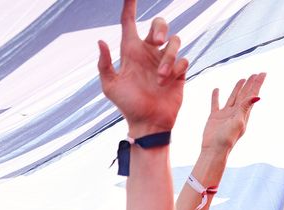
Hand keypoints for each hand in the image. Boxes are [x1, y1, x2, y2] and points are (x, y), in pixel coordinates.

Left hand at [97, 0, 186, 135]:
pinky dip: (176, 68)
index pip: (129, 22)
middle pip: (160, 24)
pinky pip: (183, 59)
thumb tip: (100, 41)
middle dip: (161, 27)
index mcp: (131, 52)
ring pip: (174, 41)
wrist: (147, 123)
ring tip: (160, 77)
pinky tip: (168, 81)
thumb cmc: (127, 106)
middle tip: (157, 41)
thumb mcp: (110, 86)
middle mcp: (149, 53)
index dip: (130, 6)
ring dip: (168, 57)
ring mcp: (165, 61)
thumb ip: (104, 64)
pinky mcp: (179, 72)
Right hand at [201, 74, 263, 151]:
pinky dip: (216, 96)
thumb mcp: (238, 122)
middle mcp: (236, 113)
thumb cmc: (227, 139)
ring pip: (233, 97)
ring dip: (237, 88)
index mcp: (244, 114)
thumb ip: (245, 108)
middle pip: (244, 95)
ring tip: (242, 79)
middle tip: (255, 74)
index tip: (262, 73)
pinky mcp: (215, 117)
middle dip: (250, 84)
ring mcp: (225, 114)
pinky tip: (217, 89)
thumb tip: (257, 96)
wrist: (213, 150)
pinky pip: (216, 103)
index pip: (252, 95)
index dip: (257, 84)